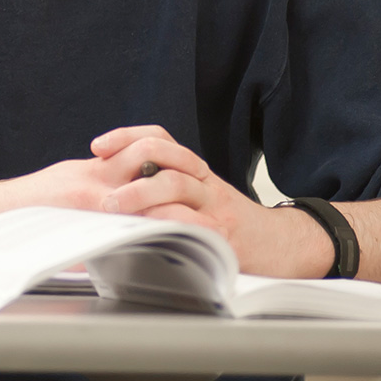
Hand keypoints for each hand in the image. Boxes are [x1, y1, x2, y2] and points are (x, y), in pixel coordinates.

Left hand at [88, 125, 317, 275]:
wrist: (283, 244)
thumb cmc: (232, 224)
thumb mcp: (199, 198)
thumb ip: (164, 190)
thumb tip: (112, 191)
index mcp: (195, 171)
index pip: (159, 138)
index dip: (126, 137)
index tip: (98, 147)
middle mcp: (204, 182)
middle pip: (164, 156)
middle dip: (127, 166)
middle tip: (103, 190)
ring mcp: (214, 206)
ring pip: (175, 185)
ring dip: (139, 195)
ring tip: (114, 208)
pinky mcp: (224, 234)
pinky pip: (193, 223)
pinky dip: (167, 225)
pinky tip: (148, 232)